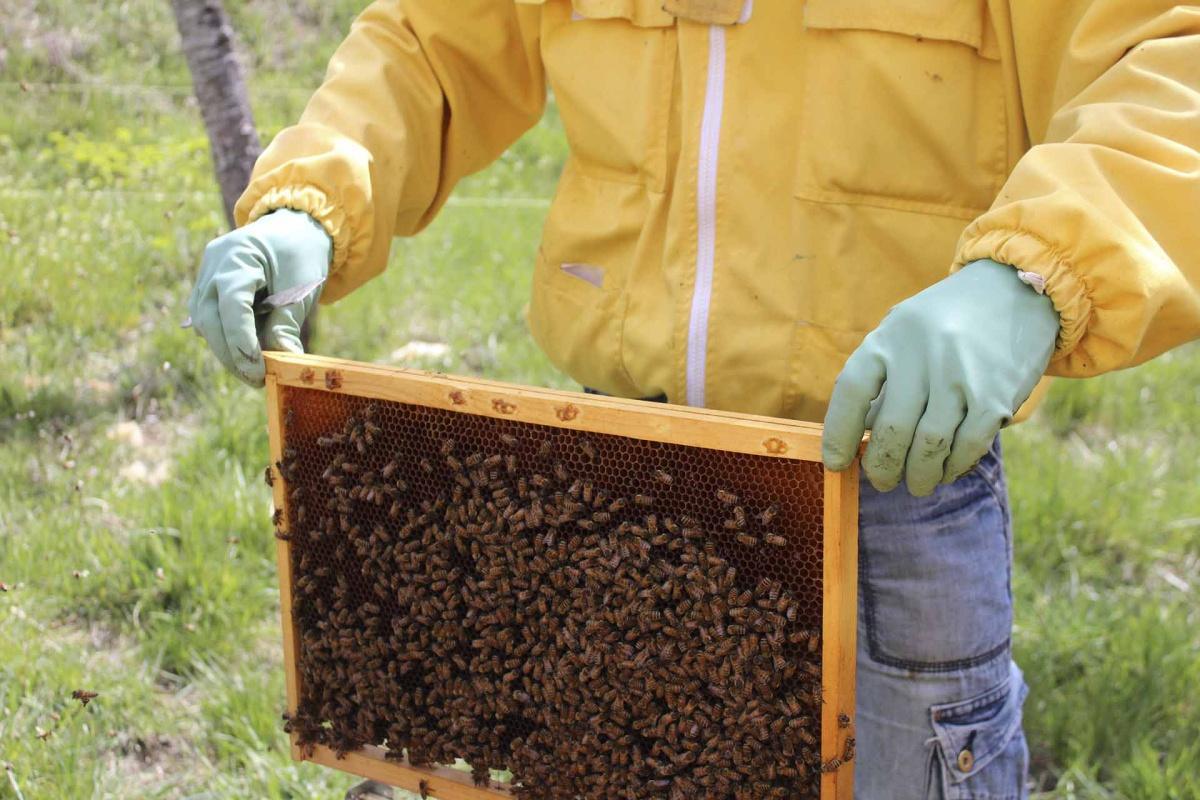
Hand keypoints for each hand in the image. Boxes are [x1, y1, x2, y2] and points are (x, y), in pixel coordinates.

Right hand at [187, 209, 330, 386]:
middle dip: (230, 353)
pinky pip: (209, 317)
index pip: (231, 304)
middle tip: (255, 380)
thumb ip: (287, 322)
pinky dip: (225, 338)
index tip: (257, 370)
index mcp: (239, 254)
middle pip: (210, 317)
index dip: (241, 341)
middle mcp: (214, 263)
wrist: (292, 227)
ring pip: (204, 321)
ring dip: (225, 350)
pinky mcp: (206, 286)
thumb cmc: (300, 254)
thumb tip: (285, 360)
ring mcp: (205, 274)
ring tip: (252, 372)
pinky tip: (245, 355)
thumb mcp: (302, 287)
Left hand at [822, 259, 1059, 495]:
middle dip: (882, 466)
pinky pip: (967, 446)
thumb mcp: (903, 331)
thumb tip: (861, 435)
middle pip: (892, 430)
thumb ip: (882, 377)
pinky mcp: (995, 395)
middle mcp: (922, 355)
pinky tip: (947, 470)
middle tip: (881, 481)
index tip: (836, 462)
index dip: (838, 434)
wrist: (1014, 289)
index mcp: (889, 337)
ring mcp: (960, 375)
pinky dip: (954, 466)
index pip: (852, 392)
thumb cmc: (945, 320)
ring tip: (916, 483)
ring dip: (919, 475)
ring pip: (929, 446)